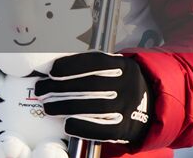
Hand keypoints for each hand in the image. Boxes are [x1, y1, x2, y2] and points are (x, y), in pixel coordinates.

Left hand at [35, 51, 152, 146]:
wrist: (152, 107)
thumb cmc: (121, 84)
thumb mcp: (113, 69)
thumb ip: (90, 67)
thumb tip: (52, 71)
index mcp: (124, 66)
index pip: (95, 63)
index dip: (71, 66)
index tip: (51, 72)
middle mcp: (128, 86)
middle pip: (90, 85)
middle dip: (60, 87)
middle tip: (41, 90)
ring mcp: (129, 108)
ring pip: (93, 107)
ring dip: (65, 107)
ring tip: (48, 106)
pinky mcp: (126, 129)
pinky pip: (102, 129)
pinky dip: (82, 127)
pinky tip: (66, 124)